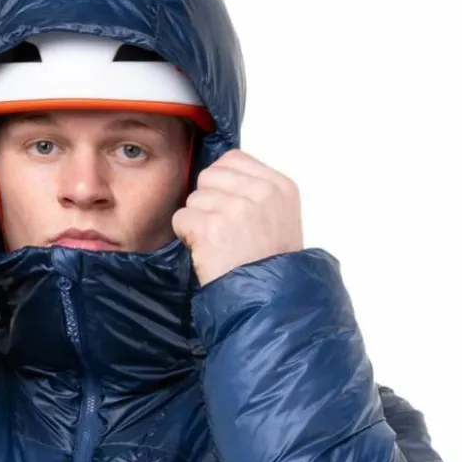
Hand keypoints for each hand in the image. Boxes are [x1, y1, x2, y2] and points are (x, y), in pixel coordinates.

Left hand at [172, 148, 302, 285]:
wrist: (269, 302)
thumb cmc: (270, 265)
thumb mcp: (280, 218)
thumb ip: (255, 191)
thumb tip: (219, 175)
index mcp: (280, 186)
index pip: (232, 159)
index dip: (220, 183)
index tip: (226, 206)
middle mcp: (261, 193)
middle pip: (209, 176)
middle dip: (207, 201)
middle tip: (220, 229)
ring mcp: (236, 209)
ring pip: (193, 199)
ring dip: (197, 222)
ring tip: (217, 244)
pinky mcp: (211, 227)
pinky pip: (181, 218)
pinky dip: (187, 237)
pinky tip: (206, 251)